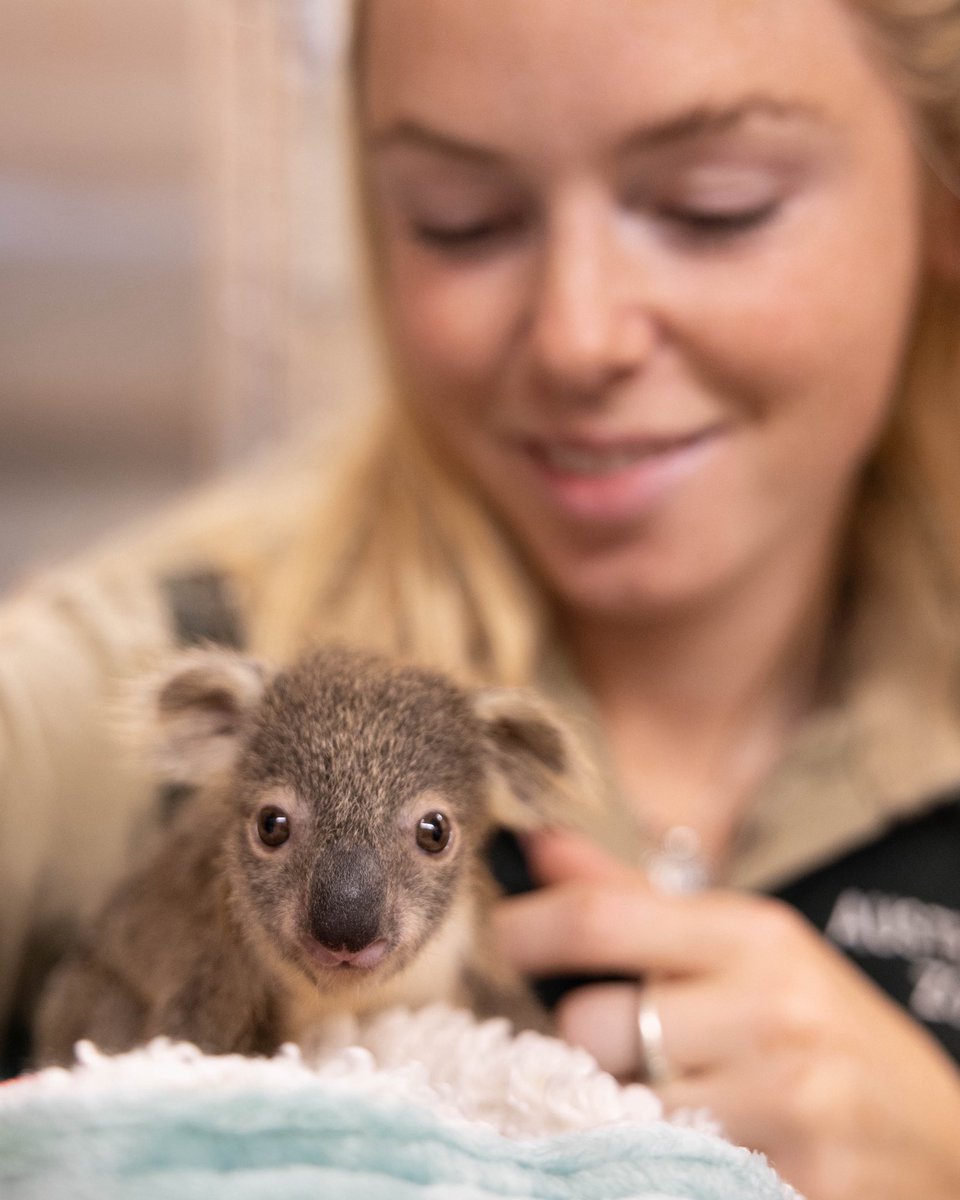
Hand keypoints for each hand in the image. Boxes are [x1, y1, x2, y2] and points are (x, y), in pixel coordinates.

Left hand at [494, 829, 959, 1199]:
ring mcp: (785, 1107)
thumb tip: (533, 846)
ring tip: (662, 1097)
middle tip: (618, 1047)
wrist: (944, 1140)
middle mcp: (772, 1012)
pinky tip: (678, 1145)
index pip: (600, 917)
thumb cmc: (822, 1031)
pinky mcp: (792, 1185)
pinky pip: (661, 1170)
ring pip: (614, 1106)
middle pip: (591, 1023)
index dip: (527, 928)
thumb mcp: (746, 946)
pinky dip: (649, 1159)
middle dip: (582, 1039)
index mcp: (755, 936)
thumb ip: (630, 899)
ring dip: (614, 1106)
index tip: (505, 938)